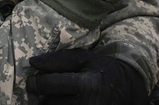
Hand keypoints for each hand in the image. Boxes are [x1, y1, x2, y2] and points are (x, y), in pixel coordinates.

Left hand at [26, 49, 147, 104]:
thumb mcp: (85, 59)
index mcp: (86, 85)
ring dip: (51, 104)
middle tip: (47, 90)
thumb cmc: (103, 71)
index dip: (35, 83)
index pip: (48, 85)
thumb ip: (59, 60)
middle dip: (43, 97)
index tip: (32, 81)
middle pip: (48, 103)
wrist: (126, 91)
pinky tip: (65, 102)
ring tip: (58, 97)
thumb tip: (32, 62)